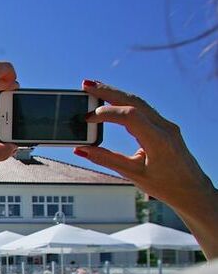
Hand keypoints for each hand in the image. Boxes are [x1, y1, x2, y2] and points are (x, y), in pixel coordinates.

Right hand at [75, 80, 215, 213]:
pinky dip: (125, 102)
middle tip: (86, 85)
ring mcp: (166, 125)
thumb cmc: (165, 185)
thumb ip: (106, 159)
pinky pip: (143, 109)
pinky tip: (111, 100)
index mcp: (159, 140)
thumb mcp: (133, 174)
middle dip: (108, 91)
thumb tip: (82, 149)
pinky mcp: (164, 126)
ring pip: (139, 102)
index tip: (87, 118)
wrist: (192, 189)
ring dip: (116, 93)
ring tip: (94, 87)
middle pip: (134, 101)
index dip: (107, 113)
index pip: (130, 116)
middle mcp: (165, 128)